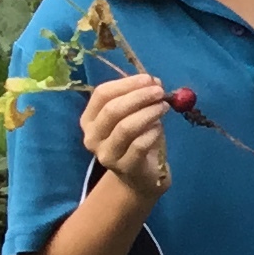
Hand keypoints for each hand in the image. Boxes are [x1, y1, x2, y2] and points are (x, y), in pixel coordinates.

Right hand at [79, 71, 170, 199]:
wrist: (139, 175)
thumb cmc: (136, 139)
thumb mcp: (137, 114)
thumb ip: (141, 96)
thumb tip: (154, 81)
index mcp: (90, 118)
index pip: (102, 94)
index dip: (126, 84)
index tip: (149, 79)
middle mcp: (92, 136)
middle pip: (112, 110)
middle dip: (139, 97)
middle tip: (160, 92)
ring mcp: (106, 154)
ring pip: (125, 127)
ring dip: (148, 113)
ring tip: (164, 107)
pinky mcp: (124, 167)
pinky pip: (139, 145)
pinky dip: (152, 132)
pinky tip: (159, 128)